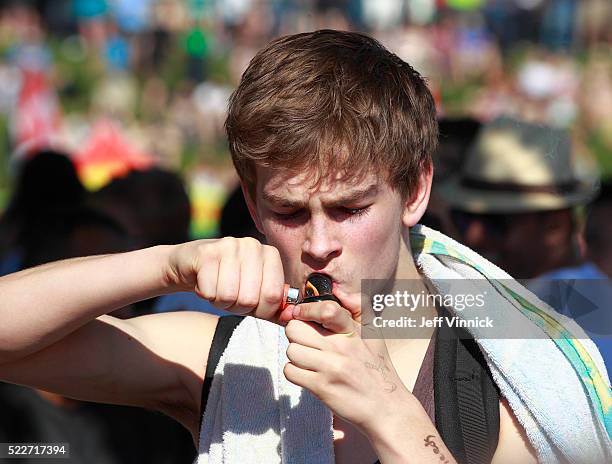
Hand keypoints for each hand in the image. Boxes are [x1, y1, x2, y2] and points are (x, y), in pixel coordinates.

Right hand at [164, 237, 285, 321]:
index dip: (261, 310)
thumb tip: (292, 317)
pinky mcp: (207, 252)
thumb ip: (275, 307)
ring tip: (218, 289)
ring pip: (230, 296)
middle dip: (238, 307)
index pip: (274, 296)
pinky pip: (211, 291)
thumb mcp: (255, 293)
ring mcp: (230, 246)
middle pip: (251, 298)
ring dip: (220, 302)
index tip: (251, 304)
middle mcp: (252, 245)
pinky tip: (205, 283)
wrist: (191, 264)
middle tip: (230, 296)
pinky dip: (206, 295)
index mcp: (270, 254)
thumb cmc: (228, 281)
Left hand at [283, 289, 413, 433]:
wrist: (387, 407)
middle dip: (296, 333)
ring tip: (308, 359)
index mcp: (353, 331)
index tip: (299, 313)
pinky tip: (307, 374)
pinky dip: (295, 372)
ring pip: (292, 350)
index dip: (305, 309)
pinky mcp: (321, 387)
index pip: (325, 308)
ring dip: (296, 355)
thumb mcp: (373, 334)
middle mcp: (342, 347)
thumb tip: (336, 291)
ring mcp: (331, 367)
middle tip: (305, 341)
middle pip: (297, 328)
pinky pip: (291, 371)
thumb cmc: (377, 370)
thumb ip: (357, 310)